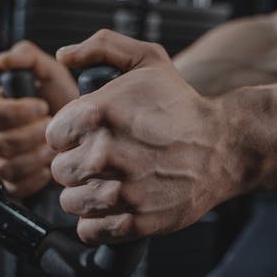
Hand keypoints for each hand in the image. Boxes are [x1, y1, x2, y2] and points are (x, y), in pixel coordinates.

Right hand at [0, 40, 78, 197]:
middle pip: (0, 143)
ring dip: (36, 157)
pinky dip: (36, 178)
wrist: (82, 130)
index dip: (19, 111)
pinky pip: (15, 187)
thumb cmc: (63, 99)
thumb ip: (27, 56)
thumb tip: (4, 59)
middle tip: (54, 128)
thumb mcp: (49, 70)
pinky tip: (49, 165)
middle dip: (33, 136)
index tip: (43, 106)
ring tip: (54, 147)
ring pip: (7, 167)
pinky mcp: (11, 183)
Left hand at [47, 30, 234, 243]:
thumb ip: (101, 46)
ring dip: (84, 194)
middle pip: (59, 170)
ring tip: (108, 182)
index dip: (70, 134)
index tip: (90, 135)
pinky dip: (96, 222)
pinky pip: (89, 230)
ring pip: (69, 202)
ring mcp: (121, 191)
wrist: (224, 146)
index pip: (52, 135)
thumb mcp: (147, 59)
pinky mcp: (135, 221)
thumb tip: (63, 57)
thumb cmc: (183, 105)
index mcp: (99, 112)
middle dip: (76, 164)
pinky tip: (114, 205)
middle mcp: (105, 153)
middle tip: (101, 159)